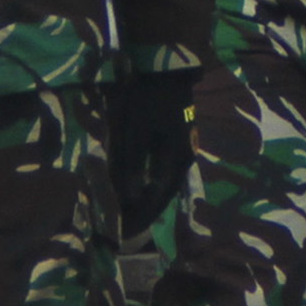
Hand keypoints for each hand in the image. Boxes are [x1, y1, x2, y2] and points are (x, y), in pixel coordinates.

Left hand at [109, 71, 195, 233]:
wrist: (163, 71)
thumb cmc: (147, 102)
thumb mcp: (136, 134)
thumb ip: (132, 166)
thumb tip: (129, 197)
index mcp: (175, 163)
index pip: (156, 201)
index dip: (138, 217)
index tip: (122, 234)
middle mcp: (183, 162)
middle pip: (162, 197)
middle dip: (143, 214)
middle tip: (125, 231)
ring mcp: (182, 153)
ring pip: (164, 186)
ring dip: (148, 202)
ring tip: (130, 214)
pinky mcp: (176, 144)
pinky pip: (164, 174)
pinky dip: (151, 186)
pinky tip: (140, 190)